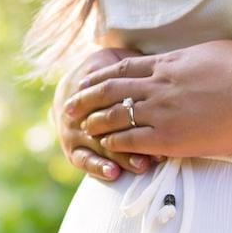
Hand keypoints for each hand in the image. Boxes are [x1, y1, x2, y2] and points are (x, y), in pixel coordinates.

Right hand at [51, 46, 159, 180]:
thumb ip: (128, 61)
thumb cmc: (105, 72)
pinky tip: (114, 174)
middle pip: (107, 123)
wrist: (71, 87)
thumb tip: (150, 59)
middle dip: (133, 135)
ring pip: (99, 144)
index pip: (111, 95)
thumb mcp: (113, 58)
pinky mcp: (72, 149)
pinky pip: (83, 160)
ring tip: (141, 165)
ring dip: (121, 155)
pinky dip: (98, 167)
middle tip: (159, 147)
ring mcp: (73, 130)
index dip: (134, 106)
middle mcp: (80, 109)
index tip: (160, 117)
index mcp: (93, 85)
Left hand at [64, 39, 231, 159]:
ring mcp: (163, 111)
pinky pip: (132, 140)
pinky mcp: (171, 137)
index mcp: (169, 63)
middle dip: (85, 99)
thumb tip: (191, 59)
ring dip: (95, 123)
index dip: (100, 77)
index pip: (123, 69)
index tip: (86, 81)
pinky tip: (106, 147)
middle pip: (110, 90)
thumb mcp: (215, 53)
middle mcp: (159, 85)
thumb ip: (194, 60)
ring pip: (115, 116)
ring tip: (82, 129)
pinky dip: (115, 143)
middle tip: (68, 107)